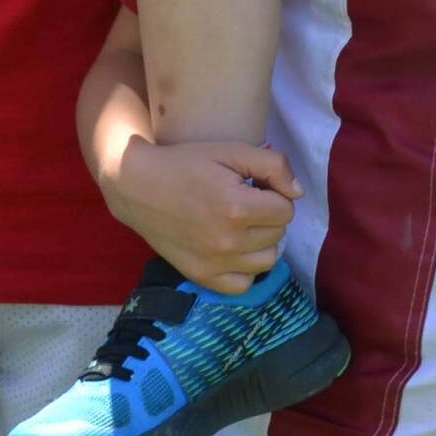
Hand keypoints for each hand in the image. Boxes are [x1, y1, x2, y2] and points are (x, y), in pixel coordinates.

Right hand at [99, 130, 301, 293]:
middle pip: (278, 234)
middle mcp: (228, 241)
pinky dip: (245, 269)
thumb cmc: (186, 163)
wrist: (138, 186)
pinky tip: (234, 250)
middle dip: (269, 215)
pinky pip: (243, 284)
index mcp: (237, 208)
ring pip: (267, 260)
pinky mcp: (201, 276)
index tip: (256, 186)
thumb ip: (273, 166)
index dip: (275, 194)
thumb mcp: (231, 151)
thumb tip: (297, 192)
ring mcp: (214, 263)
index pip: (286, 209)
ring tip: (243, 225)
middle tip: (246, 201)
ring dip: (262, 241)